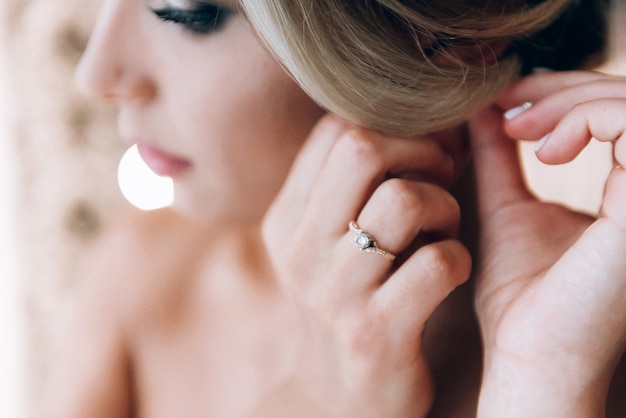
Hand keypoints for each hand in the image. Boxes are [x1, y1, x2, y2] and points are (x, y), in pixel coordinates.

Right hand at [260, 115, 470, 416]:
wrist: (336, 399)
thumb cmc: (345, 303)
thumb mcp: (324, 245)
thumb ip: (349, 189)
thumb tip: (419, 125)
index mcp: (287, 218)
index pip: (334, 130)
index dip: (393, 125)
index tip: (422, 150)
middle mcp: (301, 249)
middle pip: (362, 148)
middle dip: (420, 149)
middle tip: (441, 175)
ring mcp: (334, 293)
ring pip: (405, 201)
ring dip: (446, 207)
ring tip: (444, 229)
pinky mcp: (375, 333)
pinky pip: (438, 262)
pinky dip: (459, 257)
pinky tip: (450, 271)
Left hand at [469, 71, 625, 416]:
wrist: (528, 351)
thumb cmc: (520, 293)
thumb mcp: (507, 206)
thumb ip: (502, 156)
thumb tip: (483, 110)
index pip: (614, 112)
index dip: (563, 92)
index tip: (508, 105)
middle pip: (625, 99)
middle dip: (562, 90)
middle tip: (510, 110)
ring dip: (571, 101)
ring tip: (523, 131)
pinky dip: (586, 118)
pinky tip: (544, 151)